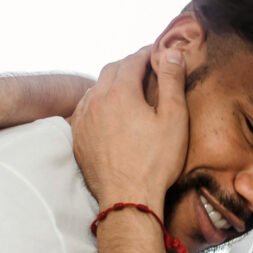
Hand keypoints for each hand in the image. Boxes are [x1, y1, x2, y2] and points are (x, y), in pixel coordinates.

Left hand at [71, 46, 188, 211]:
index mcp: (121, 92)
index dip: (148, 53)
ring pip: (96, 88)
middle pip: (112, 70)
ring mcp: (83, 119)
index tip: (159, 53)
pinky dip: (98, 101)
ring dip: (112, 82)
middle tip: (146, 67)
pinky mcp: (78, 137)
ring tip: (129, 88)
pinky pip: (85, 108)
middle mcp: (96, 100)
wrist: (128, 199)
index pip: (133, 60)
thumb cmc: (156, 162)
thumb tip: (172, 53)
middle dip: (129, 65)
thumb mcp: (174, 119)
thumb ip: (172, 82)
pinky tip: (109, 110)